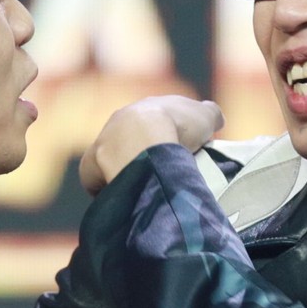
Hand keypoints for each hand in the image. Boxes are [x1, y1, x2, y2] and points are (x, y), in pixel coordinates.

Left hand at [79, 96, 223, 194]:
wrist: (147, 136)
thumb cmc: (179, 124)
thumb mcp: (205, 115)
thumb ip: (209, 115)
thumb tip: (215, 119)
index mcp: (145, 108)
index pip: (152, 123)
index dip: (164, 137)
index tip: (175, 154)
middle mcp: (119, 121)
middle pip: (128, 141)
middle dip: (141, 155)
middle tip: (160, 174)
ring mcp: (102, 142)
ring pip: (109, 159)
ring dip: (122, 171)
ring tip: (143, 190)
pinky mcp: (91, 165)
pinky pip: (95, 179)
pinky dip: (108, 189)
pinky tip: (125, 199)